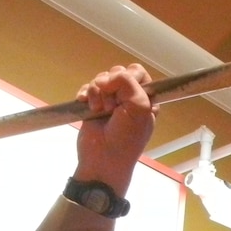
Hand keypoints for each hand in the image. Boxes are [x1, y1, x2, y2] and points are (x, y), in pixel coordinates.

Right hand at [73, 63, 158, 196]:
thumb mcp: (138, 107)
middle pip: (117, 72)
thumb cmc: (126, 136)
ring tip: (99, 110)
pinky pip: (87, 87)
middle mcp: (128, 97)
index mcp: (145, 98)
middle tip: (112, 107)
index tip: (126, 93)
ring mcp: (109, 101)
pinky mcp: (92, 105)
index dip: (130, 77)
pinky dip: (85, 94)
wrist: (103, 158)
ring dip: (98, 93)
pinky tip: (85, 103)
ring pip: (101, 79)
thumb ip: (127, 82)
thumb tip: (105, 79)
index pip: (138, 72)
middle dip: (111, 86)